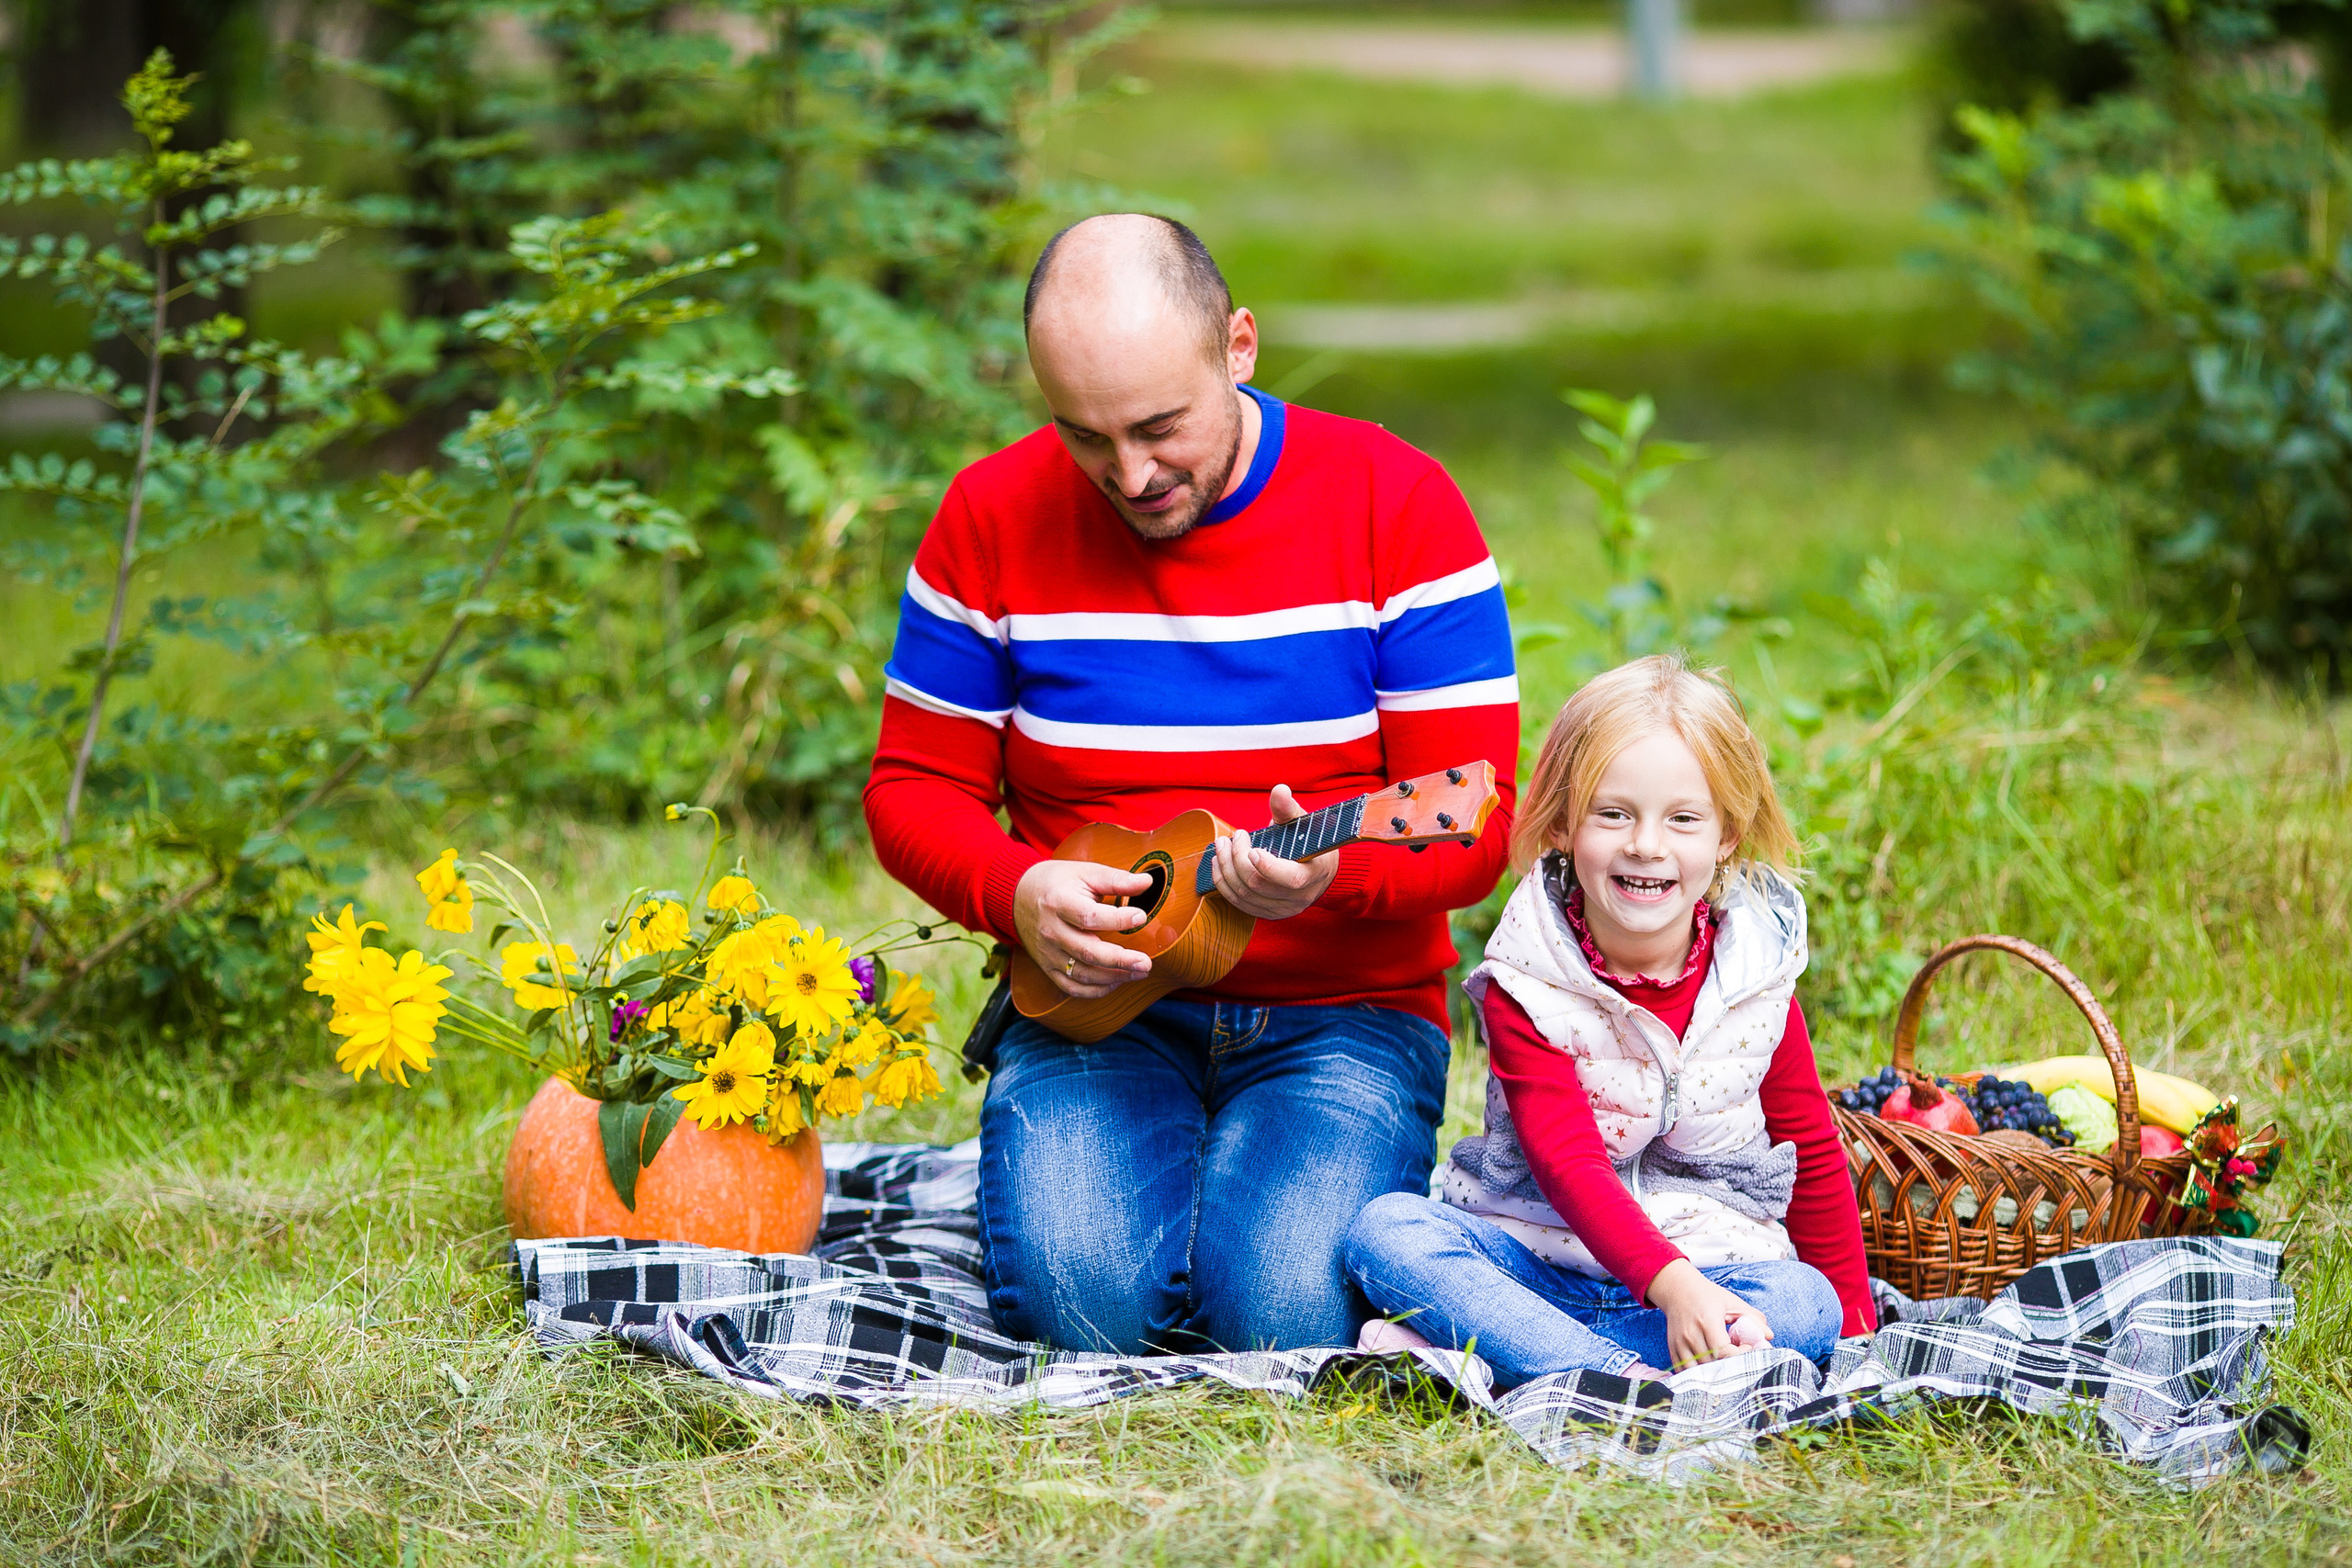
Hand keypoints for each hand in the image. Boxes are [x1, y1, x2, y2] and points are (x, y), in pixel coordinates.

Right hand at [1014, 859, 1154, 998]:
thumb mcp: (1084, 872)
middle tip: (1146, 963)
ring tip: (1140, 972)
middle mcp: (1051, 931)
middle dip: (1120, 960)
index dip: (1117, 919)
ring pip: (1082, 973)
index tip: (1141, 917)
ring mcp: (1048, 953)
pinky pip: (1072, 987)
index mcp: (1059, 902)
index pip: (1089, 916)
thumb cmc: (1056, 882)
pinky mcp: (1048, 967)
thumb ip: (1116, 879)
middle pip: (1087, 952)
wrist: (1017, 896)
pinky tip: (1116, 982)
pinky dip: (1096, 990)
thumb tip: (1147, 882)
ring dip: (1114, 977)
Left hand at [1209, 785, 1338, 919]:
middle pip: (1258, 884)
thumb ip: (1288, 808)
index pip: (1290, 878)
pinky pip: (1239, 903)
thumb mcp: (1303, 823)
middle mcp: (1298, 898)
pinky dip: (1224, 884)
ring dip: (1225, 869)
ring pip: (1244, 895)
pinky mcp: (1267, 913)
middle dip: (1237, 859)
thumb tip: (1279, 790)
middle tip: (1229, 838)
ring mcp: (1282, 908)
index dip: (1267, 866)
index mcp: (1313, 874)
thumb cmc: (1309, 842)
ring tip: (1220, 846)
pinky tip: (1218, 864)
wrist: (1317, 870)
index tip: (1251, 847)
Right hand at [1646, 1258, 1773, 1369]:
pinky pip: (1686, 1372)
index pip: (1723, 1351)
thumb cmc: (1708, 1296)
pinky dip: (1698, 1376)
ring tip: (1725, 1365)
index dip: (1738, 1356)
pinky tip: (1710, 1369)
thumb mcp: (1732, 1302)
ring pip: (1698, 1372)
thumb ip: (1753, 1318)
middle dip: (1729, 1367)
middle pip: (1712, 1364)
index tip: (1746, 1348)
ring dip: (1714, 1374)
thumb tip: (1768, 1337)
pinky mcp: (1673, 1350)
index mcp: (1707, 1321)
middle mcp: (1691, 1334)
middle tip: (1740, 1360)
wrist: (1677, 1290)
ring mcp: (1679, 1344)